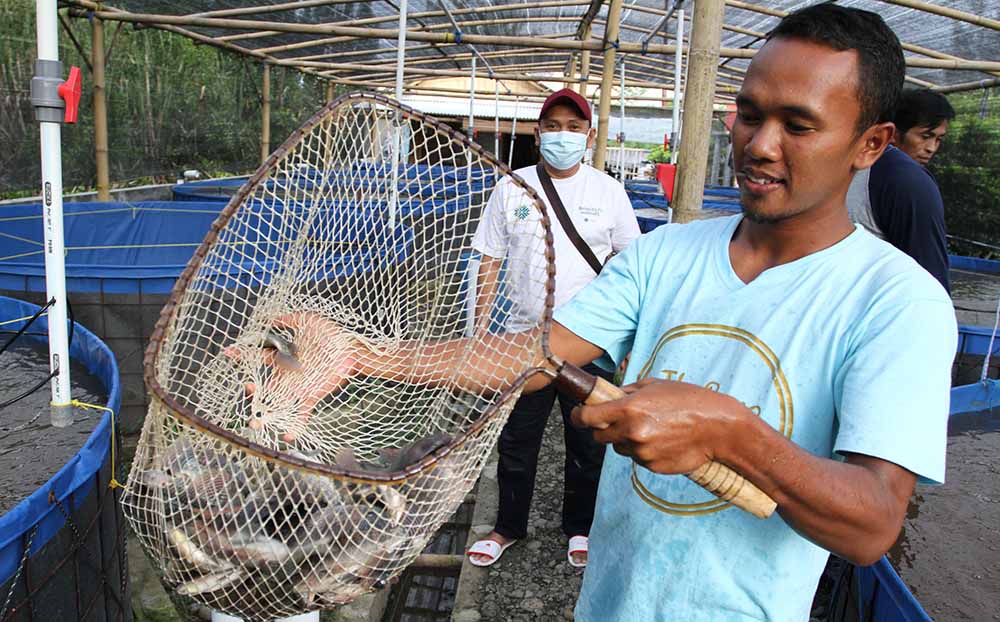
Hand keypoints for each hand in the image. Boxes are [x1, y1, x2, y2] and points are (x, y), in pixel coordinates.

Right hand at [224, 312, 358, 441]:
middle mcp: (288, 374)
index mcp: (284, 358)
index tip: (229, 352)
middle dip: (253, 391)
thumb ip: (290, 319)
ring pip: (278, 403)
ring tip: (255, 424)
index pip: (260, 357)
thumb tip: (272, 318)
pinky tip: (288, 436)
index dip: (243, 355)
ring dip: (267, 416)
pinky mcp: (311, 396)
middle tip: (248, 389)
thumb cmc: (331, 334)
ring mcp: (299, 387)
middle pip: (266, 386)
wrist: (351, 348)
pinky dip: (296, 426)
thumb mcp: (309, 321)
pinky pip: (302, 413)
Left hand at [571, 378, 748, 474]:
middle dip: (604, 429)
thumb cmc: (688, 400)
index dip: (578, 417)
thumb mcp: (655, 385)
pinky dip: (644, 451)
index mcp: (628, 408)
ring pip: (619, 448)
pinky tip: (663, 441)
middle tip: (620, 422)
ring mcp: (642, 452)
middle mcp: (631, 432)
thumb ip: (627, 392)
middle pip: (599, 436)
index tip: (578, 416)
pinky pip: (638, 459)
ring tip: (653, 429)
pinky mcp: (652, 467)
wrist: (718, 429)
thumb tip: (606, 396)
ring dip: (627, 440)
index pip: (587, 418)